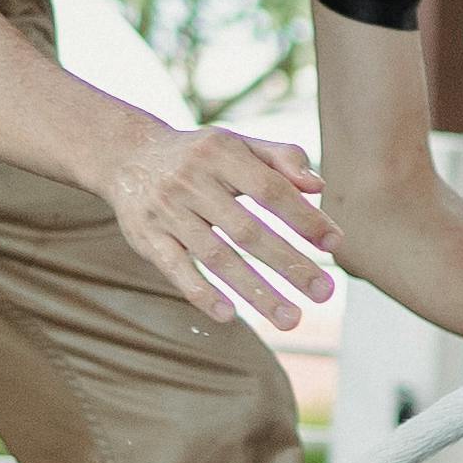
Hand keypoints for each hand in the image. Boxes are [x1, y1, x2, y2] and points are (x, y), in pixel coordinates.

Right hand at [112, 124, 342, 330]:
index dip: (303, 217)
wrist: (127, 155)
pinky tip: (229, 316)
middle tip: (324, 294)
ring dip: (255, 291)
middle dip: (289, 264)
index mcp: (222, 154)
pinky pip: (176, 269)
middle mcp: (193, 182)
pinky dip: (201, 293)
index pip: (270, 190)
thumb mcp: (238, 143)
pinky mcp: (146, 238)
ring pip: (216, 257)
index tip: (335, 244)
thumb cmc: (200, 154)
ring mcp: (168, 212)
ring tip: (291, 319)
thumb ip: (281, 157)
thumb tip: (318, 187)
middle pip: (247, 230)